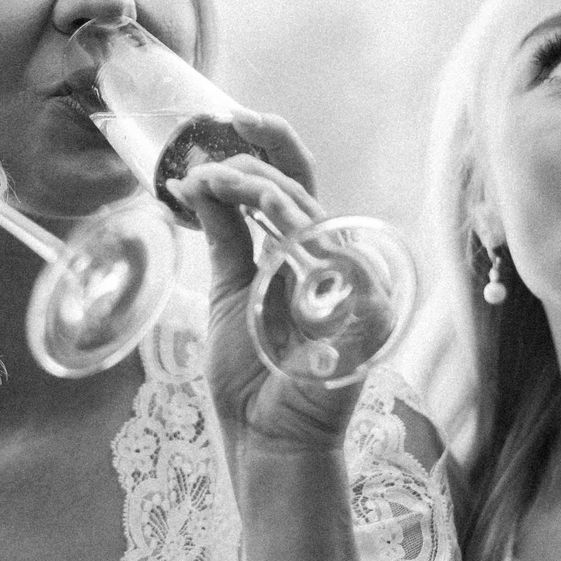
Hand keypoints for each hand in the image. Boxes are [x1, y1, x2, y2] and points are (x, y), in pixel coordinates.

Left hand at [169, 110, 361, 469]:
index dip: (268, 147)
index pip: (292, 185)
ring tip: (217, 180)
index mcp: (299, 254)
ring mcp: (347, 280)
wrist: (266, 439)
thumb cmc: (251, 378)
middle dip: (252, 163)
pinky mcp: (363, 306)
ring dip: (260, 187)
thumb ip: (223, 239)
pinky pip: (332, 251)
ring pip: (311, 211)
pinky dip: (294, 226)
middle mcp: (327, 258)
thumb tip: (197, 184)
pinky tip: (260, 209)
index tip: (226, 120)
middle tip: (207, 160)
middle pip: (301, 189)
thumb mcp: (227, 293)